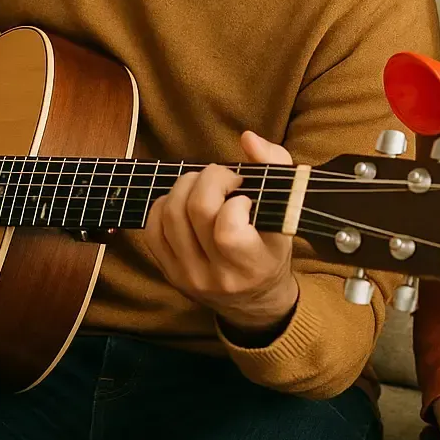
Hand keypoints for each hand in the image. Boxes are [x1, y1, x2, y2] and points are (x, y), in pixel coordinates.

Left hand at [144, 130, 298, 334]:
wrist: (255, 300)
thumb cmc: (272, 247)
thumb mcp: (286, 210)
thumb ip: (275, 166)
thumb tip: (248, 138)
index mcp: (255, 264)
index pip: (228, 230)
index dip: (234, 202)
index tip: (245, 198)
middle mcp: (219, 276)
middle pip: (196, 211)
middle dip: (209, 179)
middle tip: (224, 179)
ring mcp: (189, 276)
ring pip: (170, 215)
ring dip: (186, 186)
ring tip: (204, 185)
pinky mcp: (169, 273)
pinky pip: (152, 229)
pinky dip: (163, 205)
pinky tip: (183, 202)